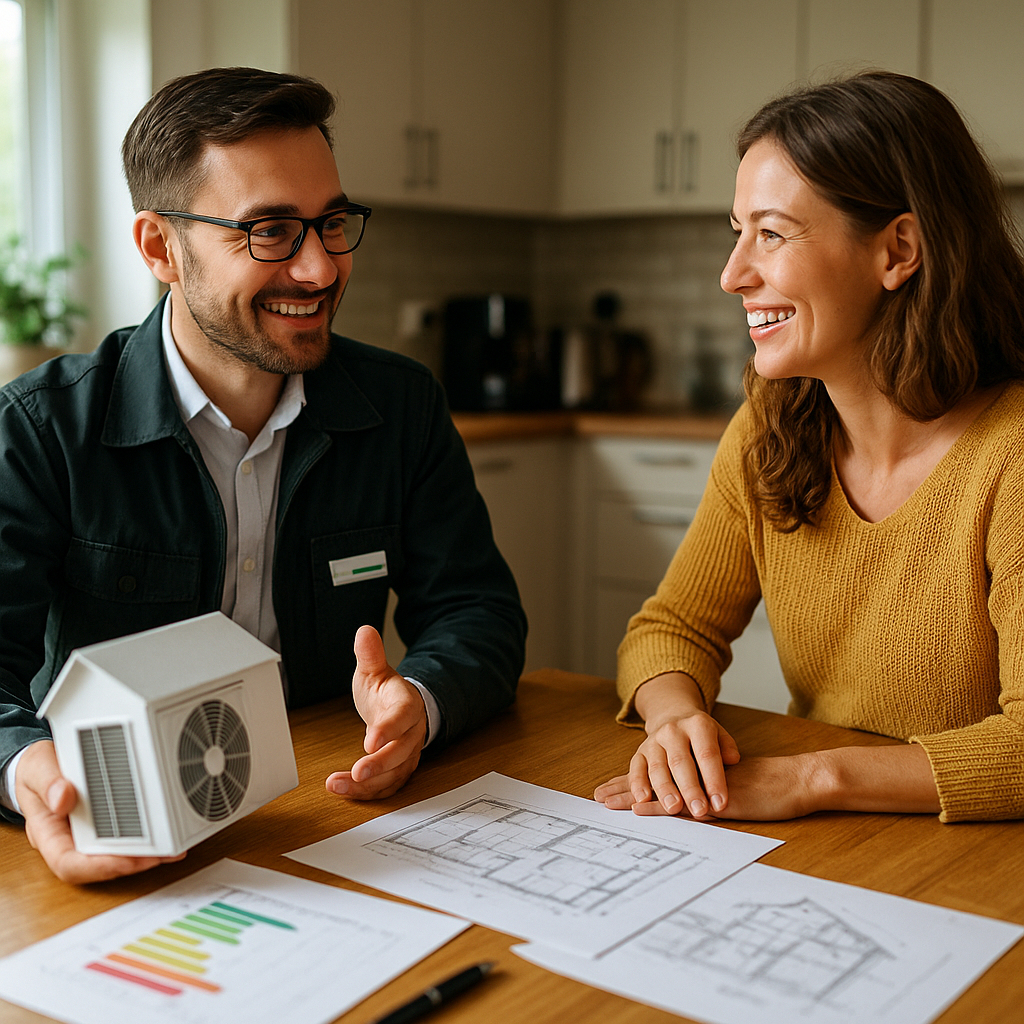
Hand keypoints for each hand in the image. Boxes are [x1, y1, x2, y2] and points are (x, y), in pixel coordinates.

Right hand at [16, 740, 184, 883]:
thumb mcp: (37, 768)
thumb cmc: (38, 770)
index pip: (69, 864)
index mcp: (49, 834)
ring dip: (145, 854)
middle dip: (132, 863)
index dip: (99, 867)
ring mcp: (90, 832)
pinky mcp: (107, 821)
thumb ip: (47, 782)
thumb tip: (64, 798)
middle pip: (100, 864)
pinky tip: (167, 832)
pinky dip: (148, 837)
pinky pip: (127, 835)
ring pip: (117, 854)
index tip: (126, 859)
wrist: (43, 763)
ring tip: (171, 846)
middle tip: (161, 853)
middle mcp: (71, 839)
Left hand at [325, 625, 426, 800]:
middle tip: (357, 772)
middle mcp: (412, 733)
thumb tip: (365, 631)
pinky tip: (343, 791)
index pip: (402, 718)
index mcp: (408, 705)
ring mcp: (407, 754)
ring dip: (367, 785)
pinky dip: (367, 793)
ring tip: (337, 785)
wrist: (400, 709)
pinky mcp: (398, 771)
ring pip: (394, 775)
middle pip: (401, 752)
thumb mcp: (376, 671)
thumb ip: (370, 655)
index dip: (388, 729)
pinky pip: (386, 787)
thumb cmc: (386, 692)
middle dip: (379, 765)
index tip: (370, 740)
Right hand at [595, 673, 739, 818]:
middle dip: (690, 789)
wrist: (673, 718)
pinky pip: (636, 768)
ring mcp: (654, 741)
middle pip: (681, 762)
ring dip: (665, 790)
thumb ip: (727, 747)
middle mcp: (673, 731)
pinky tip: (643, 800)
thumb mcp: (719, 734)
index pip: (707, 754)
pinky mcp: (640, 753)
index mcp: (697, 725)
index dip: (714, 779)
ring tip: (674, 808)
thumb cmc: (700, 735)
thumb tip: (732, 759)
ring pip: (658, 767)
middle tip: (700, 810)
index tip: (720, 802)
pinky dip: (638, 784)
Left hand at [604, 754, 817, 820]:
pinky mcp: (714, 800)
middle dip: (624, 788)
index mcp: (700, 771)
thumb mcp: (736, 788)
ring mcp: (703, 786)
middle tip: (597, 796)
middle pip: (654, 780)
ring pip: (662, 789)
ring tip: (606, 803)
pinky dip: (659, 807)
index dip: (636, 781)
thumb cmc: (772, 789)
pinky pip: (682, 804)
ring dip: (632, 796)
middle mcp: (697, 774)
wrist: (797, 781)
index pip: (663, 774)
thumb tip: (698, 804)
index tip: (612, 788)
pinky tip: (639, 810)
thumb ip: (714, 791)